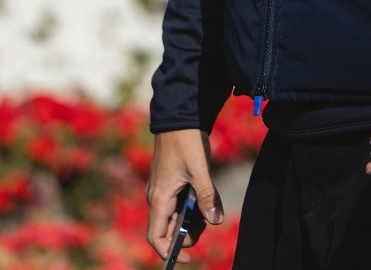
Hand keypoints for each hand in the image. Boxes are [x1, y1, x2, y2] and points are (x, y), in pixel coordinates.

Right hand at [145, 128, 223, 262]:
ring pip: (174, 216)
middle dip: (187, 232)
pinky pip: (177, 203)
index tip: (189, 257)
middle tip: (207, 221)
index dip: (169, 252)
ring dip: (190, 218)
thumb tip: (215, 222)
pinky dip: (190, 206)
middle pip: (167, 229)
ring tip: (208, 205)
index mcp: (159, 197)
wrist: (180, 115)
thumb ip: (206, 196)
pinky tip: (204, 196)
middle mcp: (156, 196)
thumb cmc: (186, 141)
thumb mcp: (199, 168)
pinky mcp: (169, 182)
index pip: (156, 237)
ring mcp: (161, 189)